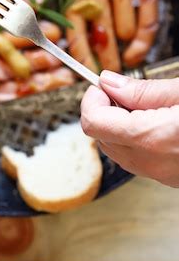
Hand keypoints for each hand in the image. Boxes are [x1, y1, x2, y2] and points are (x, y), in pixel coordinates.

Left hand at [81, 70, 178, 186]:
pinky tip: (157, 124)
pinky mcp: (168, 178)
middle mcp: (150, 162)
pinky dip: (135, 140)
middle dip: (105, 110)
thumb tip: (108, 83)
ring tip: (147, 109)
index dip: (92, 99)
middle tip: (130, 94)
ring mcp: (159, 174)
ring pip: (114, 149)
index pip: (92, 121)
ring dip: (119, 126)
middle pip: (99, 136)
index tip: (104, 86)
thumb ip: (142, 90)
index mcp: (150, 137)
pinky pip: (135, 159)